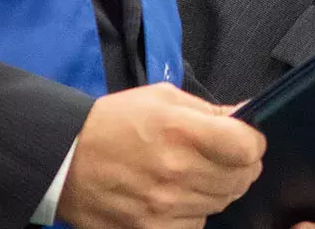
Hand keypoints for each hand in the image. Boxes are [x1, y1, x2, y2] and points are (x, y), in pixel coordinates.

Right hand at [57, 83, 264, 228]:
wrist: (62, 158)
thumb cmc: (115, 122)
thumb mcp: (163, 99)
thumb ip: (210, 111)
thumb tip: (246, 116)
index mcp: (182, 131)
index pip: (248, 148)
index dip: (252, 143)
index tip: (242, 140)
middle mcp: (176, 170)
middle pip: (241, 179)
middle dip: (239, 167)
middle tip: (222, 159)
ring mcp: (163, 204)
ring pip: (221, 202)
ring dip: (217, 189)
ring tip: (194, 175)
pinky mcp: (148, 228)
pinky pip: (196, 225)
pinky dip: (194, 213)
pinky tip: (178, 198)